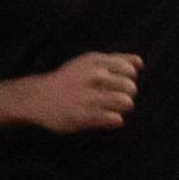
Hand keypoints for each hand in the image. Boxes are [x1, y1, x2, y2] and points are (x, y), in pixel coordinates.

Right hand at [4, 48, 145, 137]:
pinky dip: (115, 119)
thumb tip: (140, 63)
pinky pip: (114, 118)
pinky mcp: (83, 115)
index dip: (127, 79)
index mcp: (95, 61)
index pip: (130, 70)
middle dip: (127, 94)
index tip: (114, 83)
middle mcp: (93, 75)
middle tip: (112, 98)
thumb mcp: (89, 62)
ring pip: (126, 102)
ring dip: (122, 108)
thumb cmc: (70, 80)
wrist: (37, 98)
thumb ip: (115, 60)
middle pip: (131, 87)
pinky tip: (106, 118)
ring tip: (110, 108)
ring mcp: (88, 96)